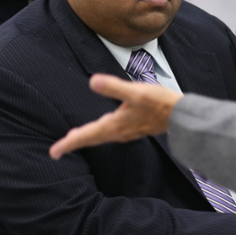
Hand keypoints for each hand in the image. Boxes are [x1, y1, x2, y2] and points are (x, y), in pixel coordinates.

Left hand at [49, 74, 180, 158]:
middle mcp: (118, 132)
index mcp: (115, 125)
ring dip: (85, 138)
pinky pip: (109, 134)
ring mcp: (126, 131)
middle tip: (57, 150)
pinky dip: (98, 133)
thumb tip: (93, 81)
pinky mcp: (133, 128)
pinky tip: (101, 129)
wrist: (181, 116)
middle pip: (91, 138)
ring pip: (100, 136)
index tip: (54, 152)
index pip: (86, 135)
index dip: (68, 143)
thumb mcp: (135, 92)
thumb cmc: (160, 104)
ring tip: (73, 138)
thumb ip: (113, 87)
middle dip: (73, 143)